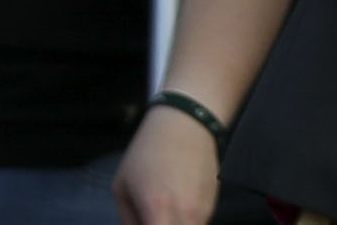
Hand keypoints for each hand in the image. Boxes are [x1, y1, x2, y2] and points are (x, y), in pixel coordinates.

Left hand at [112, 99, 220, 224]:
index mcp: (158, 211)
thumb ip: (128, 222)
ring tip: (161, 211)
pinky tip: (176, 207)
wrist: (187, 122)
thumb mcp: (123, 186)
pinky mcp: (213, 208)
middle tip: (152, 219)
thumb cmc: (147, 152)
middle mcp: (185, 217)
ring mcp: (204, 214)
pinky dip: (185, 222)